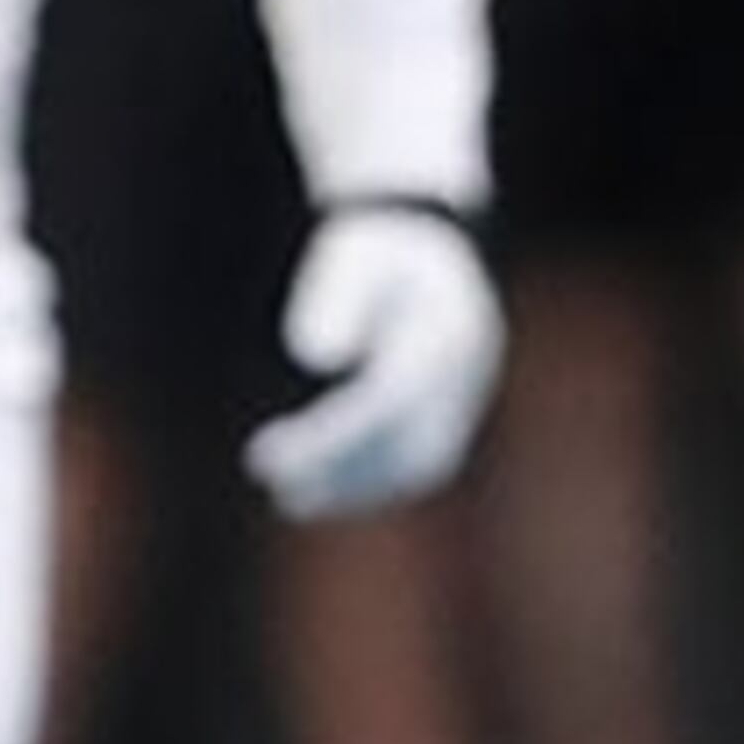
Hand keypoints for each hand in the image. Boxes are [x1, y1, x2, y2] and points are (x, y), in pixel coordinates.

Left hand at [245, 206, 504, 519]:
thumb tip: (315, 357)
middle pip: (410, 442)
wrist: (433, 245)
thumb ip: (334, 295)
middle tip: (277, 486)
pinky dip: (375, 481)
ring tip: (291, 498)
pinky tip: (322, 491)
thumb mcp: (355, 253)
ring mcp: (468, 396)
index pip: (385, 401)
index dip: (333, 435)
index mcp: (449, 332)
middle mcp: (468, 374)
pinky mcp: (454, 410)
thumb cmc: (380, 247)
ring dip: (360, 488)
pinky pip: (420, 459)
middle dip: (347, 473)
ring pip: (420, 462)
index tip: (276, 454)